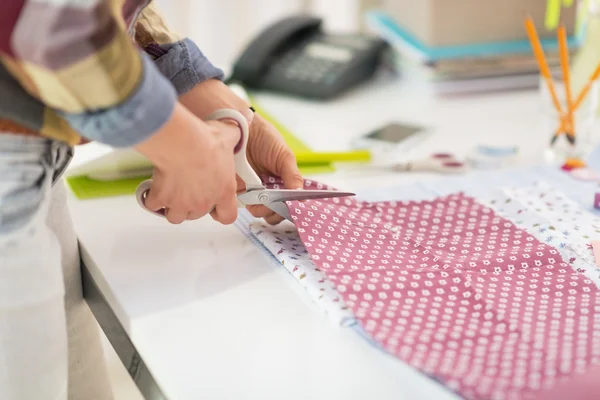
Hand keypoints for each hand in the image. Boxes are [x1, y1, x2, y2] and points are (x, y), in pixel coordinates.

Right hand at [134, 102, 240, 224]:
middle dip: (192, 205)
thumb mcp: (229, 135)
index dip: (221, 213)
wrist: (183, 143)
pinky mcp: (162, 197)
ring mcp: (181, 203)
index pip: (227, 217)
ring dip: (172, 207)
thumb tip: (240, 125)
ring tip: (171, 193)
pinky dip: (152, 198)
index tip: (216, 208)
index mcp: (223, 191)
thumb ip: (235, 135)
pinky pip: (153, 205)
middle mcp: (203, 202)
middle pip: (197, 215)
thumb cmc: (207, 141)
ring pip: (175, 217)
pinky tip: (153, 187)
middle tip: (189, 190)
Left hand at [244, 113, 303, 223]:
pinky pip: (241, 205)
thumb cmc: (265, 137)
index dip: (289, 210)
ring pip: (259, 211)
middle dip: (275, 211)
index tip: (290, 208)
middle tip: (273, 202)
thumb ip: (293, 176)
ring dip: (261, 208)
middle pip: (274, 213)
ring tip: (260, 195)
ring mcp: (252, 191)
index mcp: (283, 183)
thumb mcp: (284, 155)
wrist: (241, 127)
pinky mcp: (236, 189)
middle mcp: (268, 191)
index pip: (288, 204)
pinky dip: (246, 203)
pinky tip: (249, 193)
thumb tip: (301, 196)